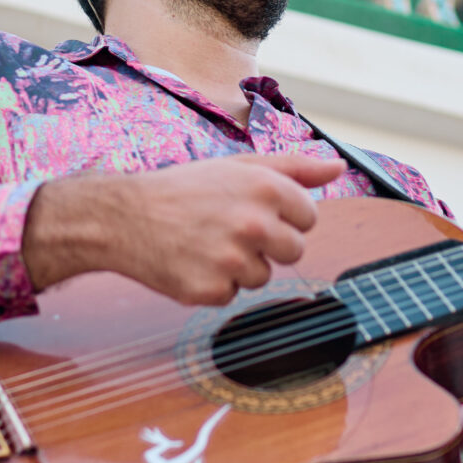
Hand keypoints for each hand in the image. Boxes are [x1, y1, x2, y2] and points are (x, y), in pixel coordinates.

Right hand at [24, 151, 348, 304]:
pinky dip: (214, 284)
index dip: (282, 216)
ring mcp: (233, 259)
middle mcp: (254, 223)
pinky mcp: (212, 290)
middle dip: (268, 245)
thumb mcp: (238, 167)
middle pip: (294, 251)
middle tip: (230, 229)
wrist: (124, 216)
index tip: (253, 210)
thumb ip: (294, 167)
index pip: (308, 218)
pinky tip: (191, 261)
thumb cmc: (184, 190)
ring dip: (240, 266)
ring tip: (206, 243)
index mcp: (266, 188)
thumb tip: (338, 167)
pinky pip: (232, 295)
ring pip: (263, 276)